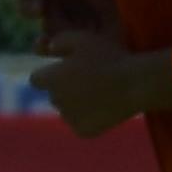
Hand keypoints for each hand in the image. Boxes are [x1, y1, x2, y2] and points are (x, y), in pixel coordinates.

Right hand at [15, 0, 118, 53]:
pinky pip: (44, 48)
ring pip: (43, 26)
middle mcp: (57, 9)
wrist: (132, 24)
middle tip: (40, 7)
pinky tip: (50, 42)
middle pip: (27, 7)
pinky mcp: (65, 48)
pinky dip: (43, 44)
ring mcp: (60, 30)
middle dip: (29, 6)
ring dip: (49, 23)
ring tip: (55, 24)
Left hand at [29, 34, 146, 138]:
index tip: (63, 71)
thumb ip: (59, 41)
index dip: (49, 75)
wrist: (135, 84)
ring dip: (76, 104)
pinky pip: (80, 125)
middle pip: (54, 95)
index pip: (36, 80)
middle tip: (89, 81)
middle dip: (65, 89)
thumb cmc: (109, 57)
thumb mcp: (82, 39)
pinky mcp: (83, 131)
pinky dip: (89, 119)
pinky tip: (105, 107)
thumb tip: (49, 48)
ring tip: (100, 93)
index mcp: (51, 79)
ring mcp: (69, 118)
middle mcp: (55, 100)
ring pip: (67, 111)